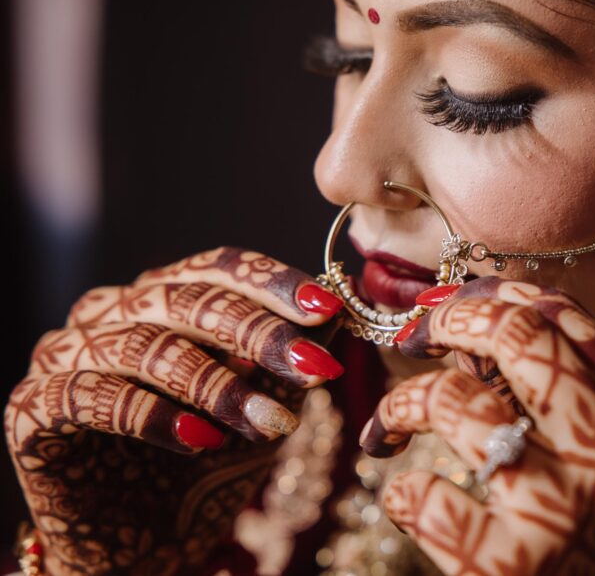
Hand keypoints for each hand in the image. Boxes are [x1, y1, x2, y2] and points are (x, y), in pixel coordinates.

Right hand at [5, 247, 345, 574]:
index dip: (273, 283)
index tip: (326, 310)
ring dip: (215, 385)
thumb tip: (340, 309)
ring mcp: (65, 354)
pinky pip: (90, 396)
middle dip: (257, 333)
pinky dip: (152, 415)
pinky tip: (199, 440)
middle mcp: (110, 312)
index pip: (218, 269)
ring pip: (143, 345)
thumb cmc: (207, 465)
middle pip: (186, 300)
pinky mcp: (32, 408)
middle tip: (313, 367)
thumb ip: (290, 357)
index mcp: (162, 295)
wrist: (146, 546)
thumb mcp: (263, 404)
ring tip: (270, 421)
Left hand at [360, 277, 594, 574]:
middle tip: (417, 333)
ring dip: (405, 401)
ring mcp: (563, 511)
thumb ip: (559, 401)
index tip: (454, 303)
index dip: (499, 297)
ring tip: (390, 427)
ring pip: (456, 401)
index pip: (570, 323)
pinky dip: (396, 488)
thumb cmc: (589, 556)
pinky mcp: (508, 566)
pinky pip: (420, 492)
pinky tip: (404, 499)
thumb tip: (470, 326)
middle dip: (453, 317)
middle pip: (521, 336)